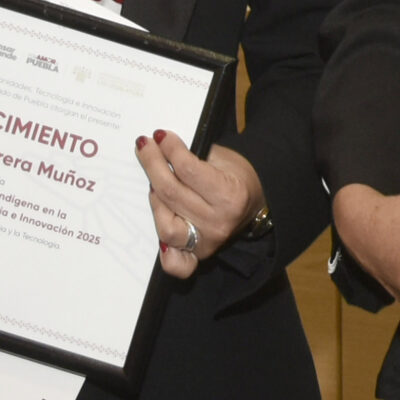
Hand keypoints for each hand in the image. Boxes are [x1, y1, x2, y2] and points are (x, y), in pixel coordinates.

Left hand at [137, 131, 262, 278]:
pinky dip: (164, 251)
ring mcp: (206, 243)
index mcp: (230, 195)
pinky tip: (160, 224)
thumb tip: (159, 147)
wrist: (254, 200)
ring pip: (165, 224)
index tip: (160, 135)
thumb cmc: (236, 175)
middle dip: (153, 164)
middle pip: (171, 193)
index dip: (170, 149)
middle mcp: (218, 223)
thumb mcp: (223, 158)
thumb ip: (192, 156)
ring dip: (154, 198)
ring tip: (154, 181)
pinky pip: (175, 264)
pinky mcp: (197, 255)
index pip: (188, 170)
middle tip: (144, 146)